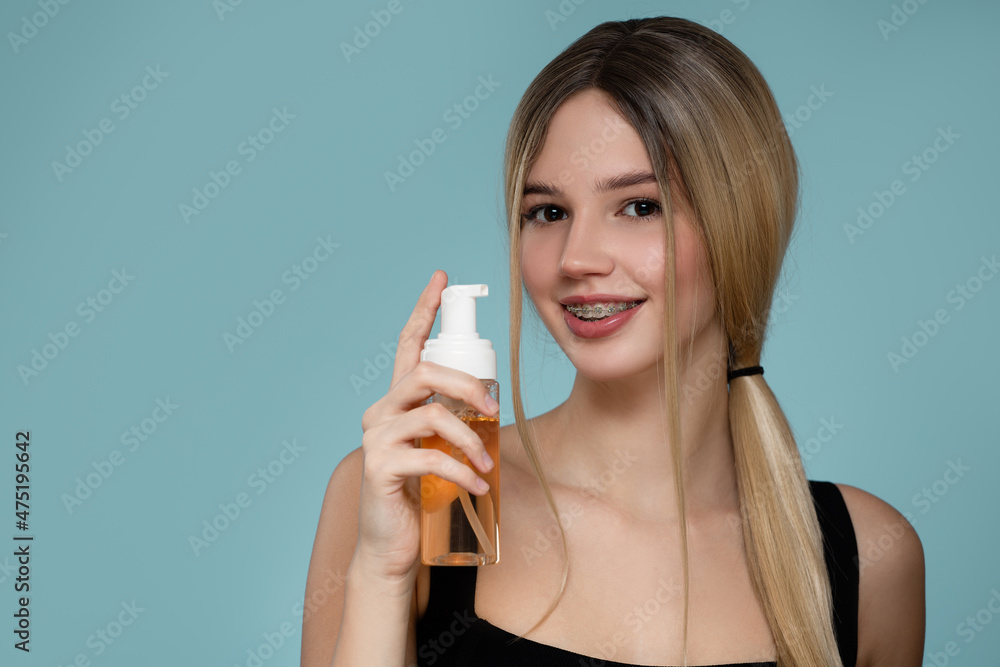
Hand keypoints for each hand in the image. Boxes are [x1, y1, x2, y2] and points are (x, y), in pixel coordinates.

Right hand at [354, 270, 498, 581]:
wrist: (393, 546)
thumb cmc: (420, 495)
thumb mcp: (437, 450)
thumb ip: (451, 423)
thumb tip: (491, 404)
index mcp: (396, 402)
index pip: (407, 345)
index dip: (424, 310)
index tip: (442, 279)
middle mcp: (380, 412)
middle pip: (425, 372)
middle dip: (467, 382)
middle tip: (494, 407)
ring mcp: (376, 438)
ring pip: (432, 414)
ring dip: (471, 439)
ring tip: (488, 467)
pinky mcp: (379, 467)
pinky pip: (429, 456)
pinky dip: (460, 471)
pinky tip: (476, 486)